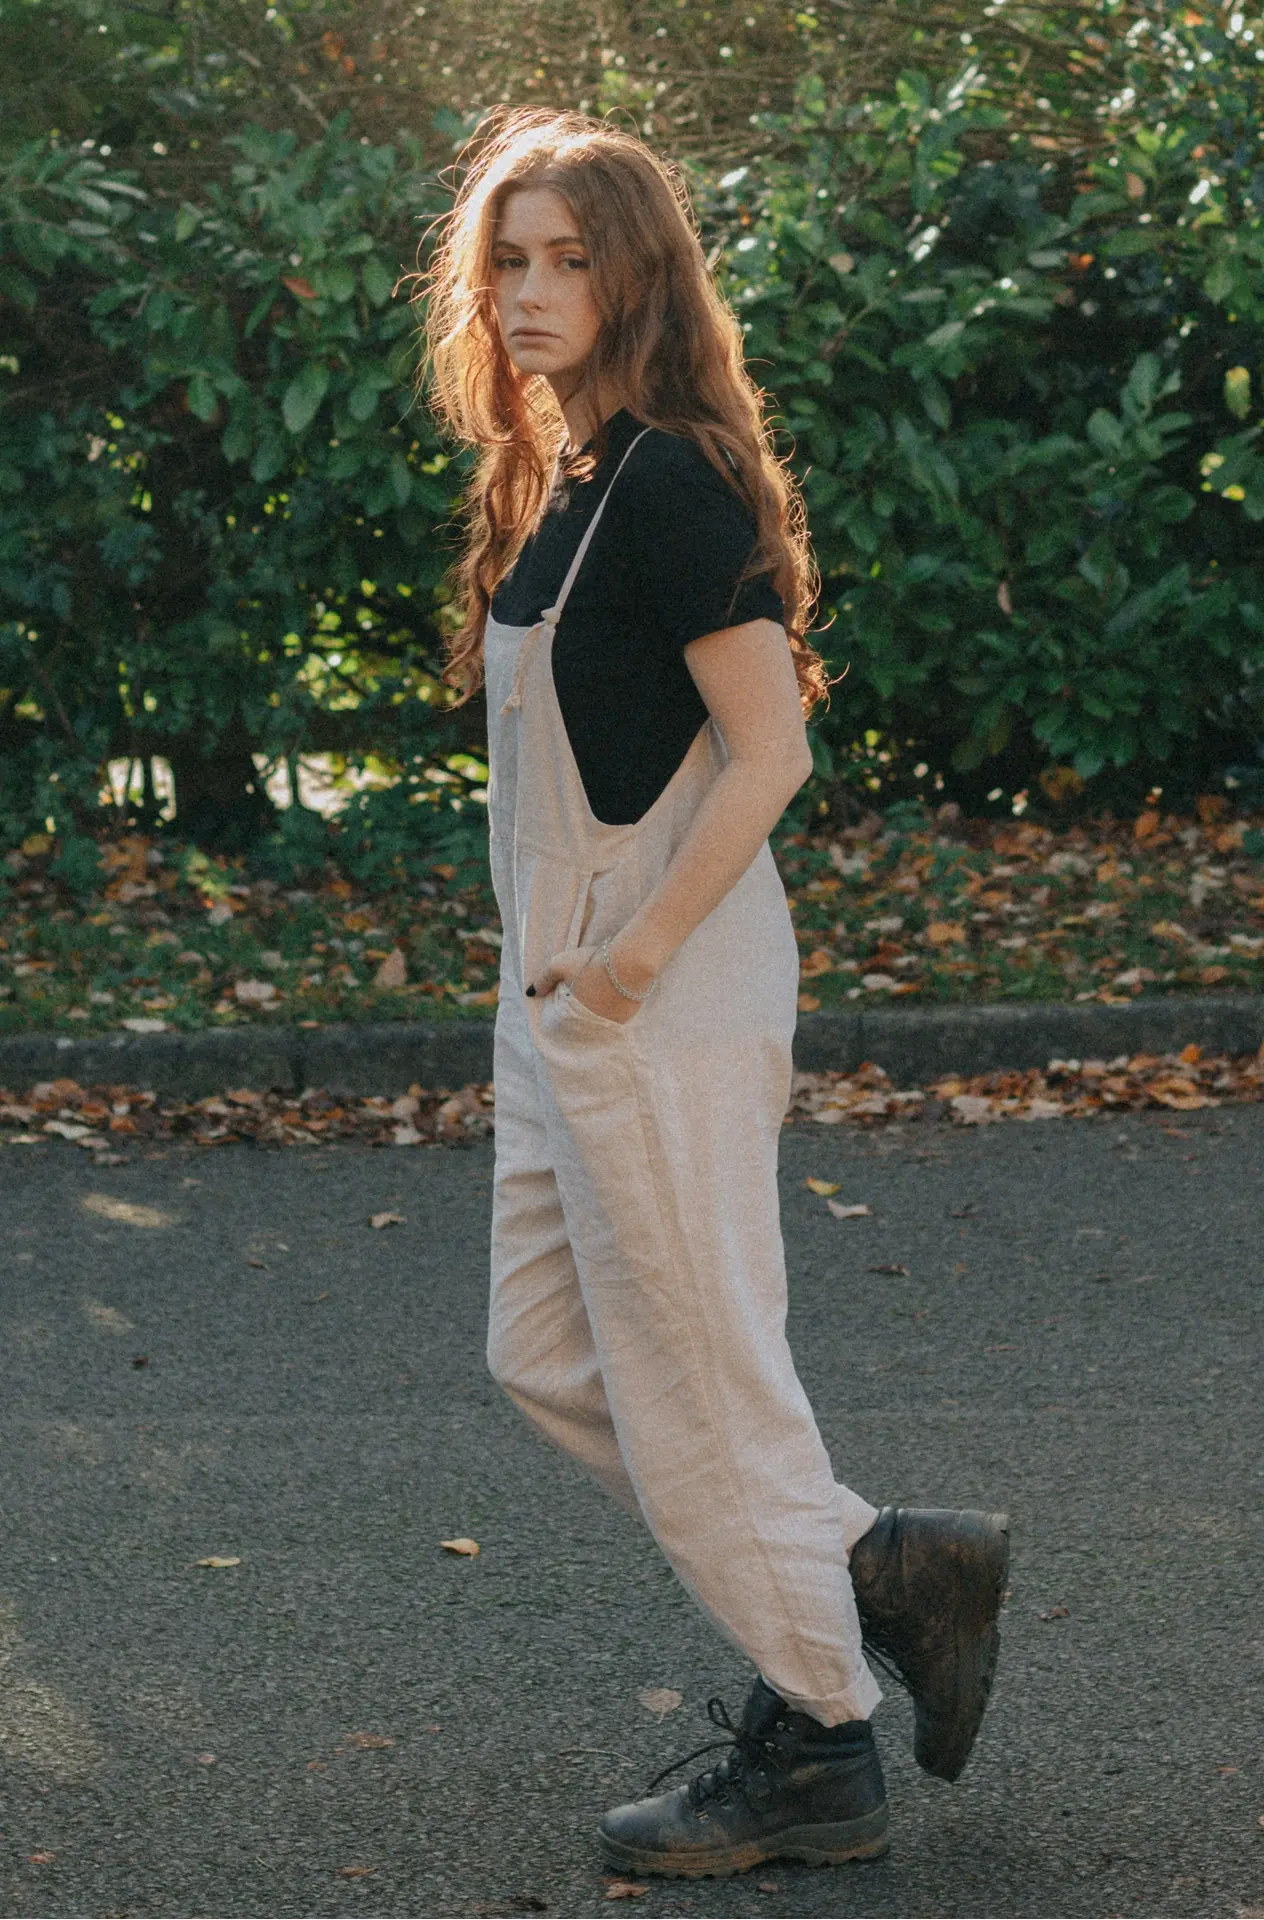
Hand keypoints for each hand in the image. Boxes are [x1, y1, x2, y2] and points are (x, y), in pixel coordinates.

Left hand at [528, 943, 647, 1024]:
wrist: (630, 963)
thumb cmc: (592, 962)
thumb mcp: (560, 965)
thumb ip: (543, 979)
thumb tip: (529, 993)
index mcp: (572, 1013)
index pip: (562, 1018)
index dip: (563, 1008)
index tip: (566, 997)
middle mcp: (590, 1023)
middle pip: (580, 1020)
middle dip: (579, 1010)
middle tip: (584, 992)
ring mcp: (610, 1022)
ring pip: (598, 1020)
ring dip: (597, 1010)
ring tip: (599, 992)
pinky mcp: (627, 1018)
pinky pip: (614, 1017)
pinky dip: (612, 1009)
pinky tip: (614, 995)